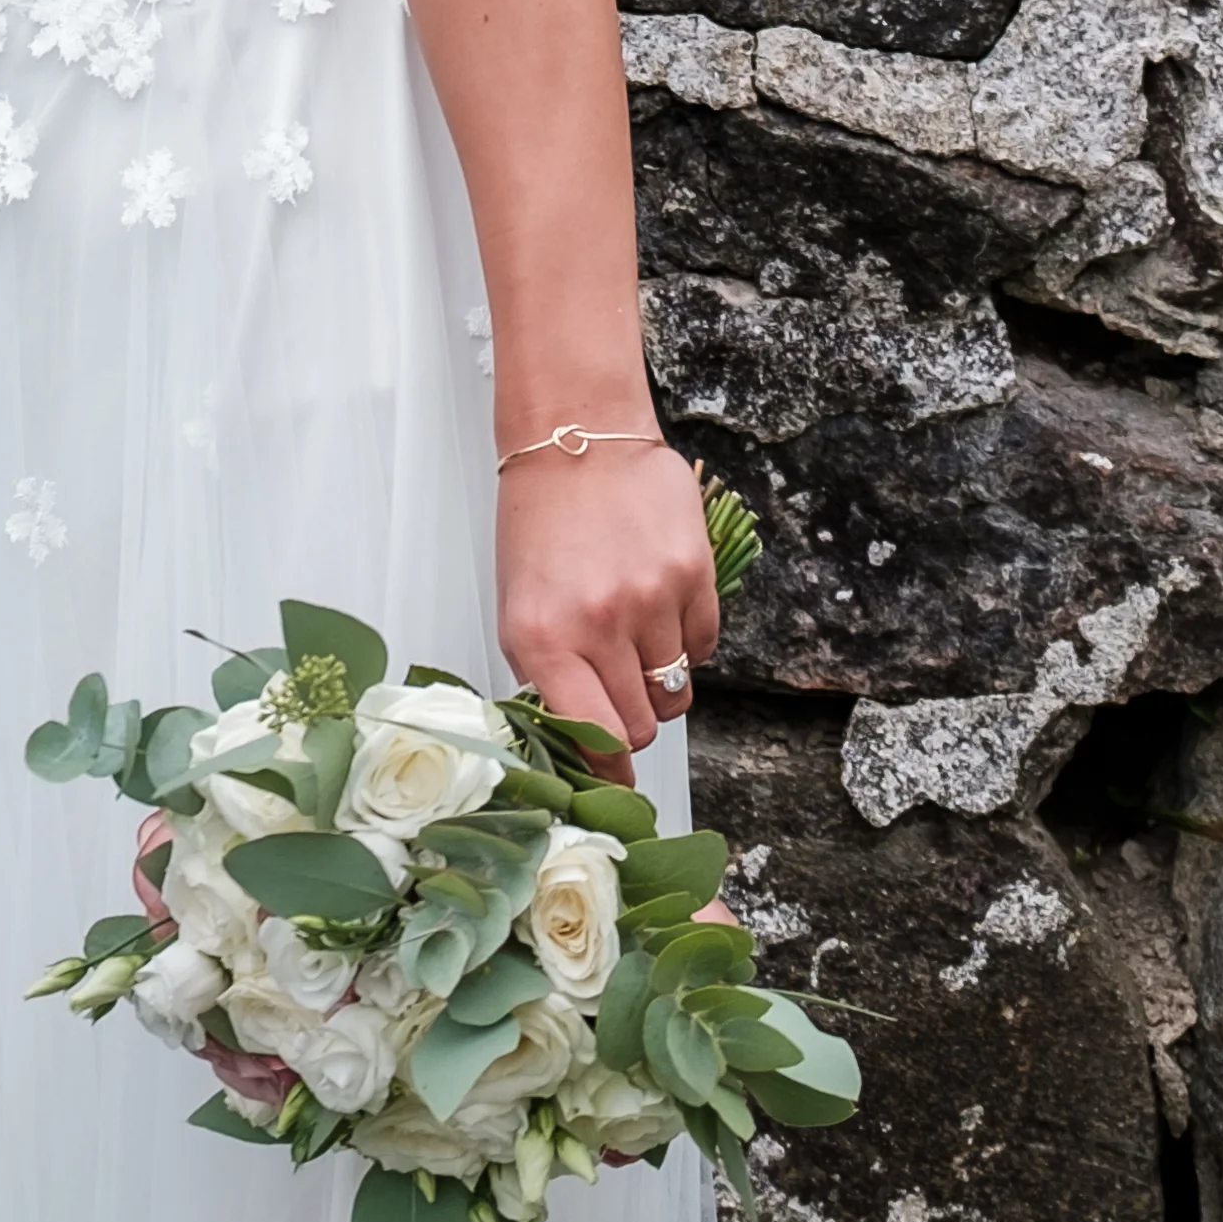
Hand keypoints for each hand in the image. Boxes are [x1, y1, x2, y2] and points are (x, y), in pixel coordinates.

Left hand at [499, 438, 718, 764]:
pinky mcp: (693, 573)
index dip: (609, 769)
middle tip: (621, 692)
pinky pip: (704, 646)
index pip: (593, 737)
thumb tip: (583, 742)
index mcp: (543, 639)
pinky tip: (661, 609)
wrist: (576, 440)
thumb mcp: (518, 609)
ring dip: (660, 681)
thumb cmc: (540, 526)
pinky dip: (686, 643)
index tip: (615, 781)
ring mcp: (651, 598)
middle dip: (633, 721)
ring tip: (637, 641)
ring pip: (676, 690)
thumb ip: (549, 677)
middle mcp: (598, 624)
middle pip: (642, 723)